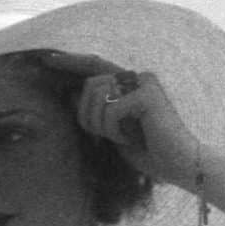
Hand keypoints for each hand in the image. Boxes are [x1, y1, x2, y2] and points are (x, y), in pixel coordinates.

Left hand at [54, 53, 205, 197]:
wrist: (179, 166)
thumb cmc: (149, 153)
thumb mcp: (114, 133)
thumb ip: (96, 114)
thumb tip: (70, 96)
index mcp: (130, 84)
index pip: (94, 66)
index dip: (70, 62)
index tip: (46, 59)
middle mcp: (137, 77)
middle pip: (90, 85)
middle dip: (89, 116)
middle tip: (108, 137)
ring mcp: (143, 82)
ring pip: (97, 95)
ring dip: (102, 125)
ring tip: (124, 137)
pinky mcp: (146, 93)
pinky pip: (111, 110)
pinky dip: (115, 130)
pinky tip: (133, 138)